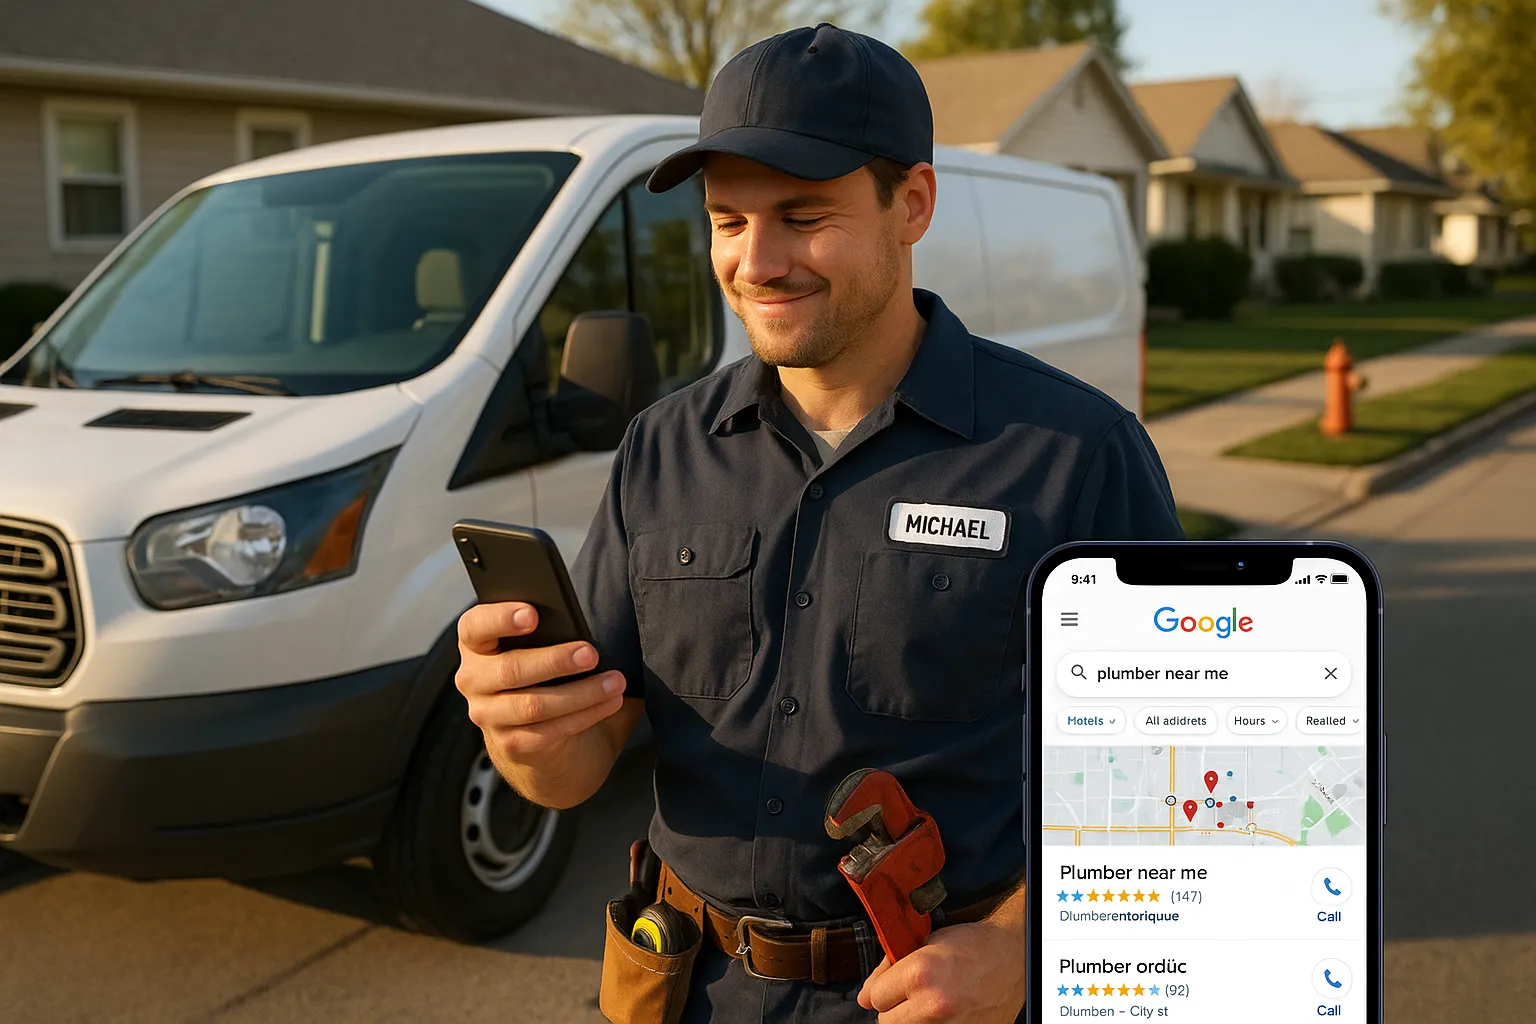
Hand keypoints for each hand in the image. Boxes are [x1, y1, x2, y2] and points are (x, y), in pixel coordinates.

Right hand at [455, 601, 626, 762]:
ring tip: (615, 681)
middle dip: (555, 660)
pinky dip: (586, 714)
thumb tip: (584, 622)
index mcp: (477, 645)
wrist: (546, 739)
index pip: (475, 626)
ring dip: (581, 692)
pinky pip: (550, 731)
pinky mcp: (510, 745)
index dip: (501, 618)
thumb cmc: (551, 676)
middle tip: (591, 653)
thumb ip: (555, 630)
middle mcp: (473, 680)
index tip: (533, 614)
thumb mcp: (547, 647)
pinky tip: (611, 702)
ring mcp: (487, 716)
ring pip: (533, 705)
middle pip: (510, 669)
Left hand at [857, 920, 1024, 1022]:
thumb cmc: (973, 946)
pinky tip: (943, 1013)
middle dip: (893, 1007)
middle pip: (887, 1022)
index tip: (895, 982)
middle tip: (912, 993)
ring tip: (929, 1002)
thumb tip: (865, 996)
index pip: (875, 997)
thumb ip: (890, 968)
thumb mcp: (925, 943)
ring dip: (911, 1019)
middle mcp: (932, 1004)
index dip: (884, 987)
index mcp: (919, 974)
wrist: (1012, 957)